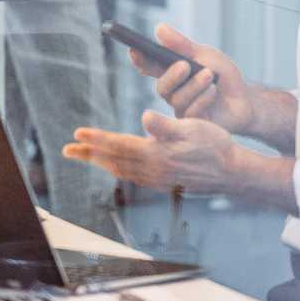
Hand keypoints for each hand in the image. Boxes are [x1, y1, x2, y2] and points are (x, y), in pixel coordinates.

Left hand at [63, 111, 240, 194]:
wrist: (233, 172)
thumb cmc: (215, 146)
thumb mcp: (193, 128)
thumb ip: (166, 125)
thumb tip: (145, 118)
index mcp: (156, 153)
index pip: (118, 145)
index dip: (96, 140)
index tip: (77, 134)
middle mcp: (152, 169)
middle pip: (113, 161)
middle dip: (89, 154)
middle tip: (67, 149)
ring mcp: (157, 179)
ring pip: (121, 170)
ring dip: (100, 162)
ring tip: (84, 156)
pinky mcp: (163, 182)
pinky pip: (132, 176)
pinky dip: (117, 170)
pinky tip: (115, 167)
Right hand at [130, 24, 254, 133]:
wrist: (245, 99)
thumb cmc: (223, 76)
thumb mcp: (205, 55)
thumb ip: (182, 45)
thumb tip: (159, 28)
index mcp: (171, 73)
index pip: (149, 67)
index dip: (140, 60)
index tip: (134, 50)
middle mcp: (173, 92)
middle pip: (162, 87)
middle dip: (172, 75)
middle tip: (185, 65)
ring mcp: (182, 108)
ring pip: (178, 100)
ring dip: (194, 86)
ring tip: (210, 76)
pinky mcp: (194, 123)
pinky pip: (191, 113)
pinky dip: (203, 99)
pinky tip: (214, 92)